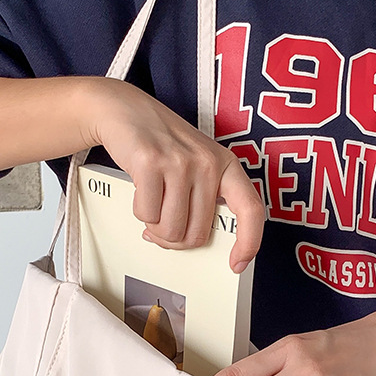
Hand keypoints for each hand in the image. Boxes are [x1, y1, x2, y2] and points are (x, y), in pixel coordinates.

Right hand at [89, 78, 264, 272]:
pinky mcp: (150, 162)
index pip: (251, 210)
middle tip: (164, 225)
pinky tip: (141, 191)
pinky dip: (140, 212)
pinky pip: (147, 214)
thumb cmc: (162, 145)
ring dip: (155, 227)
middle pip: (197, 234)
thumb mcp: (196, 166)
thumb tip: (195, 243)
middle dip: (176, 239)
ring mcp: (180, 162)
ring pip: (171, 230)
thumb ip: (203, 200)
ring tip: (153, 204)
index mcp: (226, 165)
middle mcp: (208, 162)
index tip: (236, 264)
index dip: (248, 243)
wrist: (124, 111)